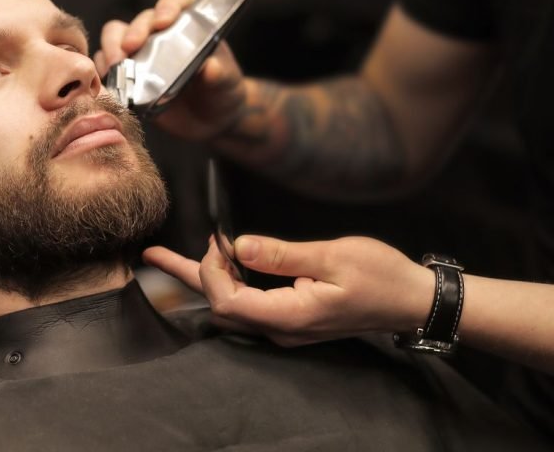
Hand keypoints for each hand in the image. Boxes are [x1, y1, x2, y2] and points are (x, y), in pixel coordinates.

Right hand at [94, 0, 248, 141]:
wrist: (211, 121)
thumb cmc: (222, 92)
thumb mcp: (228, 83)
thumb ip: (221, 74)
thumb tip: (211, 67)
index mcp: (188, 25)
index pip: (176, 1)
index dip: (167, 6)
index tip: (163, 21)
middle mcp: (161, 35)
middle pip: (141, 20)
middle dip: (133, 31)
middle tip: (130, 47)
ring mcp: (142, 55)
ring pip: (116, 37)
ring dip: (111, 48)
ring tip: (114, 66)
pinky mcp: (128, 77)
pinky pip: (106, 67)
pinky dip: (102, 71)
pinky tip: (106, 81)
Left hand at [142, 235, 435, 346]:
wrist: (412, 300)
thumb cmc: (380, 276)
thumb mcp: (332, 256)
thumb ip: (282, 254)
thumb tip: (238, 247)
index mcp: (289, 316)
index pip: (227, 300)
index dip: (211, 269)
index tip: (217, 239)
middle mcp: (281, 328)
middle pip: (220, 305)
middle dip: (188, 276)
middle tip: (154, 253)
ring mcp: (285, 326)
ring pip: (231, 304)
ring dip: (203, 278)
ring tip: (166, 258)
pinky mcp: (291, 317)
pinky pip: (248, 302)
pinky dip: (227, 281)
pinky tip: (217, 264)